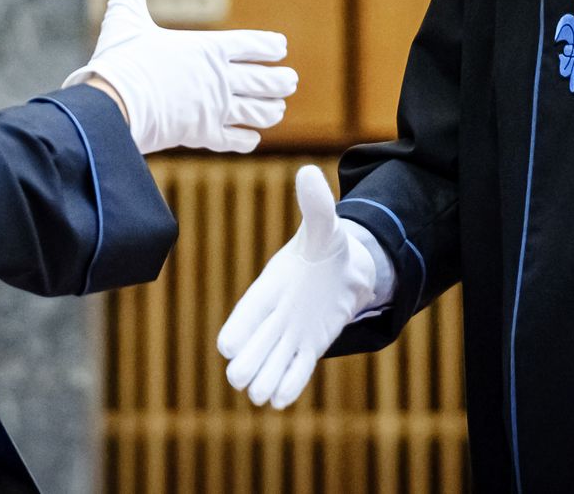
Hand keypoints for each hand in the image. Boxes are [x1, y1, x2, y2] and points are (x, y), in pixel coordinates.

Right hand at [68, 0, 296, 153]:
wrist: (113, 107)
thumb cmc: (121, 62)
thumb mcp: (125, 18)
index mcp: (207, 49)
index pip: (251, 45)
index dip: (268, 46)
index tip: (280, 48)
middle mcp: (218, 79)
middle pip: (263, 80)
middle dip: (280, 81)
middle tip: (290, 81)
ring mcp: (213, 109)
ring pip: (256, 111)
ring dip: (270, 110)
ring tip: (277, 110)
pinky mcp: (202, 135)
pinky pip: (234, 140)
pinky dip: (246, 138)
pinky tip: (251, 138)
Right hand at [218, 166, 375, 407]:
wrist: (344, 270)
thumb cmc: (326, 247)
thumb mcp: (325, 226)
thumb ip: (315, 205)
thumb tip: (309, 172)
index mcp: (269, 288)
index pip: (246, 312)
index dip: (238, 329)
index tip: (229, 346)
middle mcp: (275, 316)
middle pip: (253, 346)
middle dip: (249, 363)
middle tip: (245, 379)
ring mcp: (290, 336)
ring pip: (270, 365)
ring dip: (265, 380)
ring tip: (263, 395)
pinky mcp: (308, 349)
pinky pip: (294, 373)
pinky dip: (288, 386)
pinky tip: (281, 400)